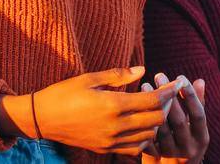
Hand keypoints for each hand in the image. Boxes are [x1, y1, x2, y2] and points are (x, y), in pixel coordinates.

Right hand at [0, 66, 180, 155]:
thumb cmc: (64, 93)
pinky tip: (140, 124)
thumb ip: (118, 75)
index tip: (176, 83)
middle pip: (156, 119)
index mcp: (112, 105)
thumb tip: (143, 70)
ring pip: (149, 135)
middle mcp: (115, 126)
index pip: (153, 100)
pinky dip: (144, 137)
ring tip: (153, 108)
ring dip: (156, 122)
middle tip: (166, 94)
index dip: (168, 91)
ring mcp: (111, 141)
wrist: (42, 119)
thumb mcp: (89, 78)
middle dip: (166, 106)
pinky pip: (135, 148)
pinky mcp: (106, 149)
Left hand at [140, 73, 207, 163]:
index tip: (180, 77)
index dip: (190, 96)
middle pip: (178, 121)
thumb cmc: (185, 143)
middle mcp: (188, 148)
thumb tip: (200, 80)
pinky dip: (141, 121)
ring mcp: (171, 155)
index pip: (198, 114)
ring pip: (160, 129)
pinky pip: (147, 139)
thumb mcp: (195, 128)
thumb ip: (198, 105)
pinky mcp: (155, 158)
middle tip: (159, 75)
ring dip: (152, 106)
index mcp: (201, 138)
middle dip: (168, 97)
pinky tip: (134, 104)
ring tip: (144, 85)